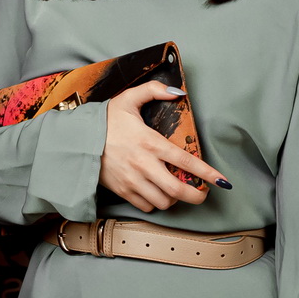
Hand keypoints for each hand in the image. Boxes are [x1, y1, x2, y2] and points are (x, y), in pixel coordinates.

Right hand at [99, 82, 229, 211]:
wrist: (76, 141)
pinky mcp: (123, 191)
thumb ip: (154, 91)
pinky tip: (156, 193)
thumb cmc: (104, 120)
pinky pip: (146, 206)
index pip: (186, 161)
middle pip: (178, 191)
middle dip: (196, 196)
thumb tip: (177, 93)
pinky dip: (155, 203)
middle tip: (202, 194)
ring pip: (163, 202)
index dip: (207, 174)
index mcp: (150, 142)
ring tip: (175, 191)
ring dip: (174, 199)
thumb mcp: (128, 98)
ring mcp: (133, 181)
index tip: (222, 181)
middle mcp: (144, 165)